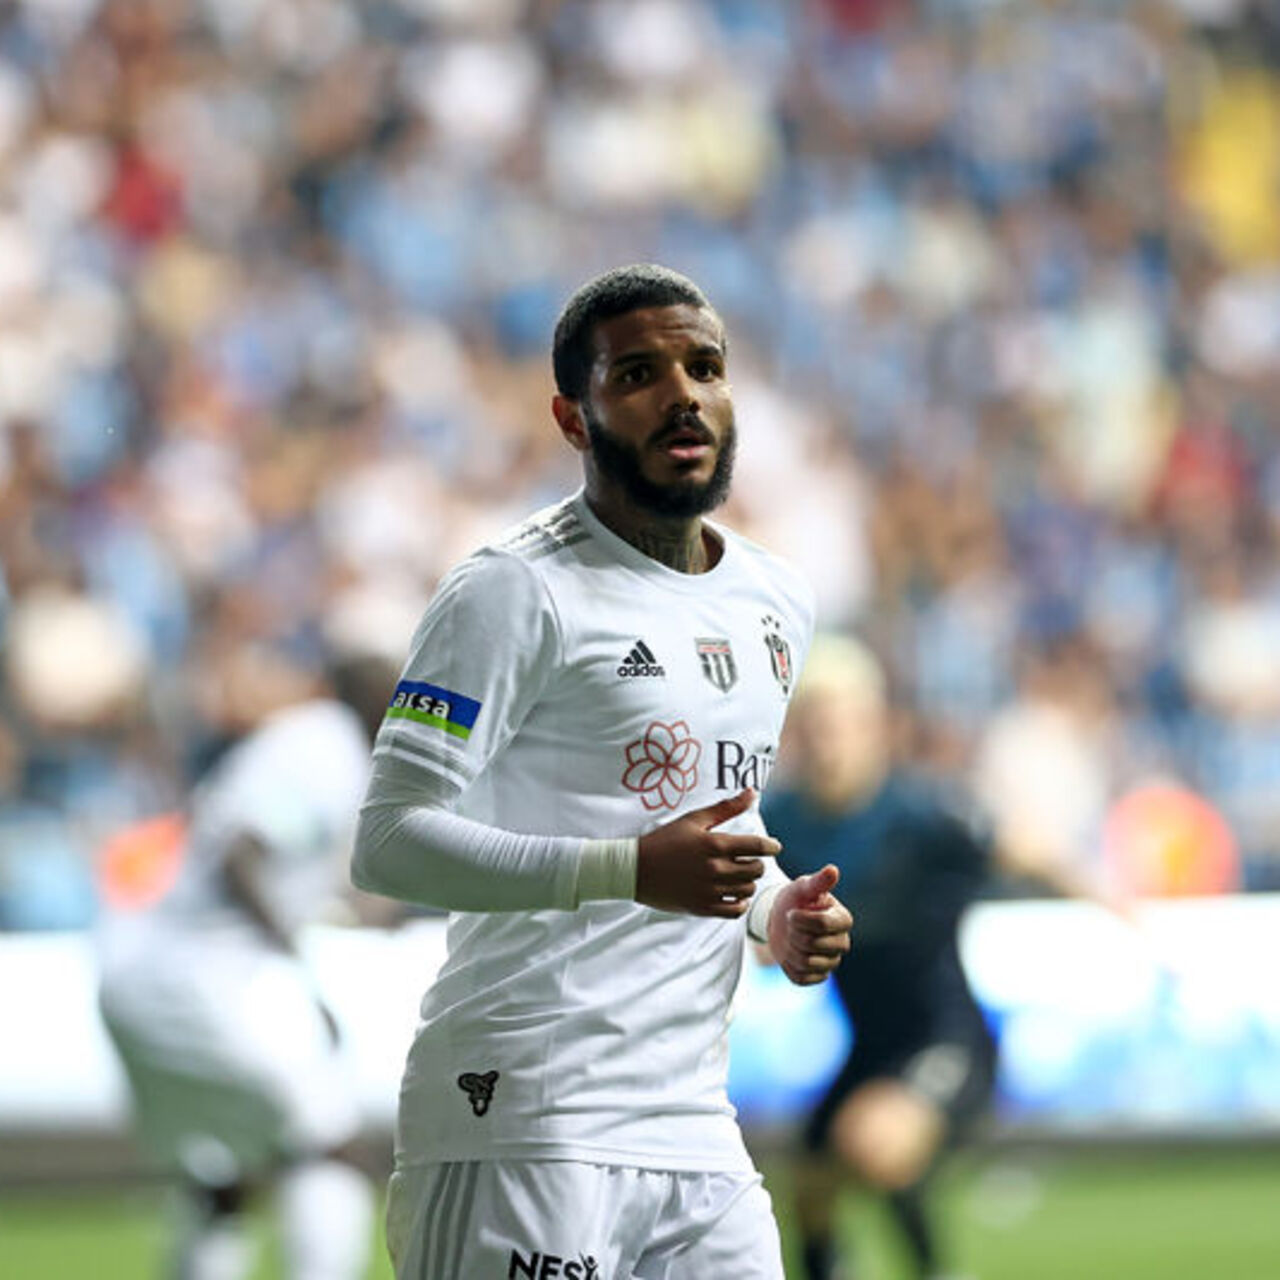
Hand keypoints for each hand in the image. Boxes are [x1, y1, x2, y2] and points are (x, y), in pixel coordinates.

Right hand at [635, 788, 779, 918]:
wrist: (636, 869)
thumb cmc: (665, 840)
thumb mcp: (693, 820)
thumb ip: (725, 808)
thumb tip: (752, 792)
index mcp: (714, 844)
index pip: (757, 846)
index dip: (771, 846)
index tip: (773, 847)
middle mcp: (715, 869)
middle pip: (756, 870)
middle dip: (756, 863)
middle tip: (747, 860)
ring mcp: (709, 891)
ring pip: (748, 890)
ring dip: (747, 882)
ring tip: (737, 875)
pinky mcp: (702, 908)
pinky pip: (735, 910)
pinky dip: (739, 903)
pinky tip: (731, 893)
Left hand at [766, 864, 851, 985]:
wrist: (781, 918)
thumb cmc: (795, 899)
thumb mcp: (803, 887)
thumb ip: (818, 882)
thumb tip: (833, 870)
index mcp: (843, 919)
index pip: (821, 924)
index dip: (799, 919)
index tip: (791, 912)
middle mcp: (842, 943)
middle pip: (812, 944)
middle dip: (794, 933)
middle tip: (791, 925)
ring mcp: (831, 962)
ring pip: (806, 963)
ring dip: (790, 949)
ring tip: (791, 938)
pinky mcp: (818, 977)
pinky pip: (801, 978)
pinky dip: (790, 965)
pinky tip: (791, 953)